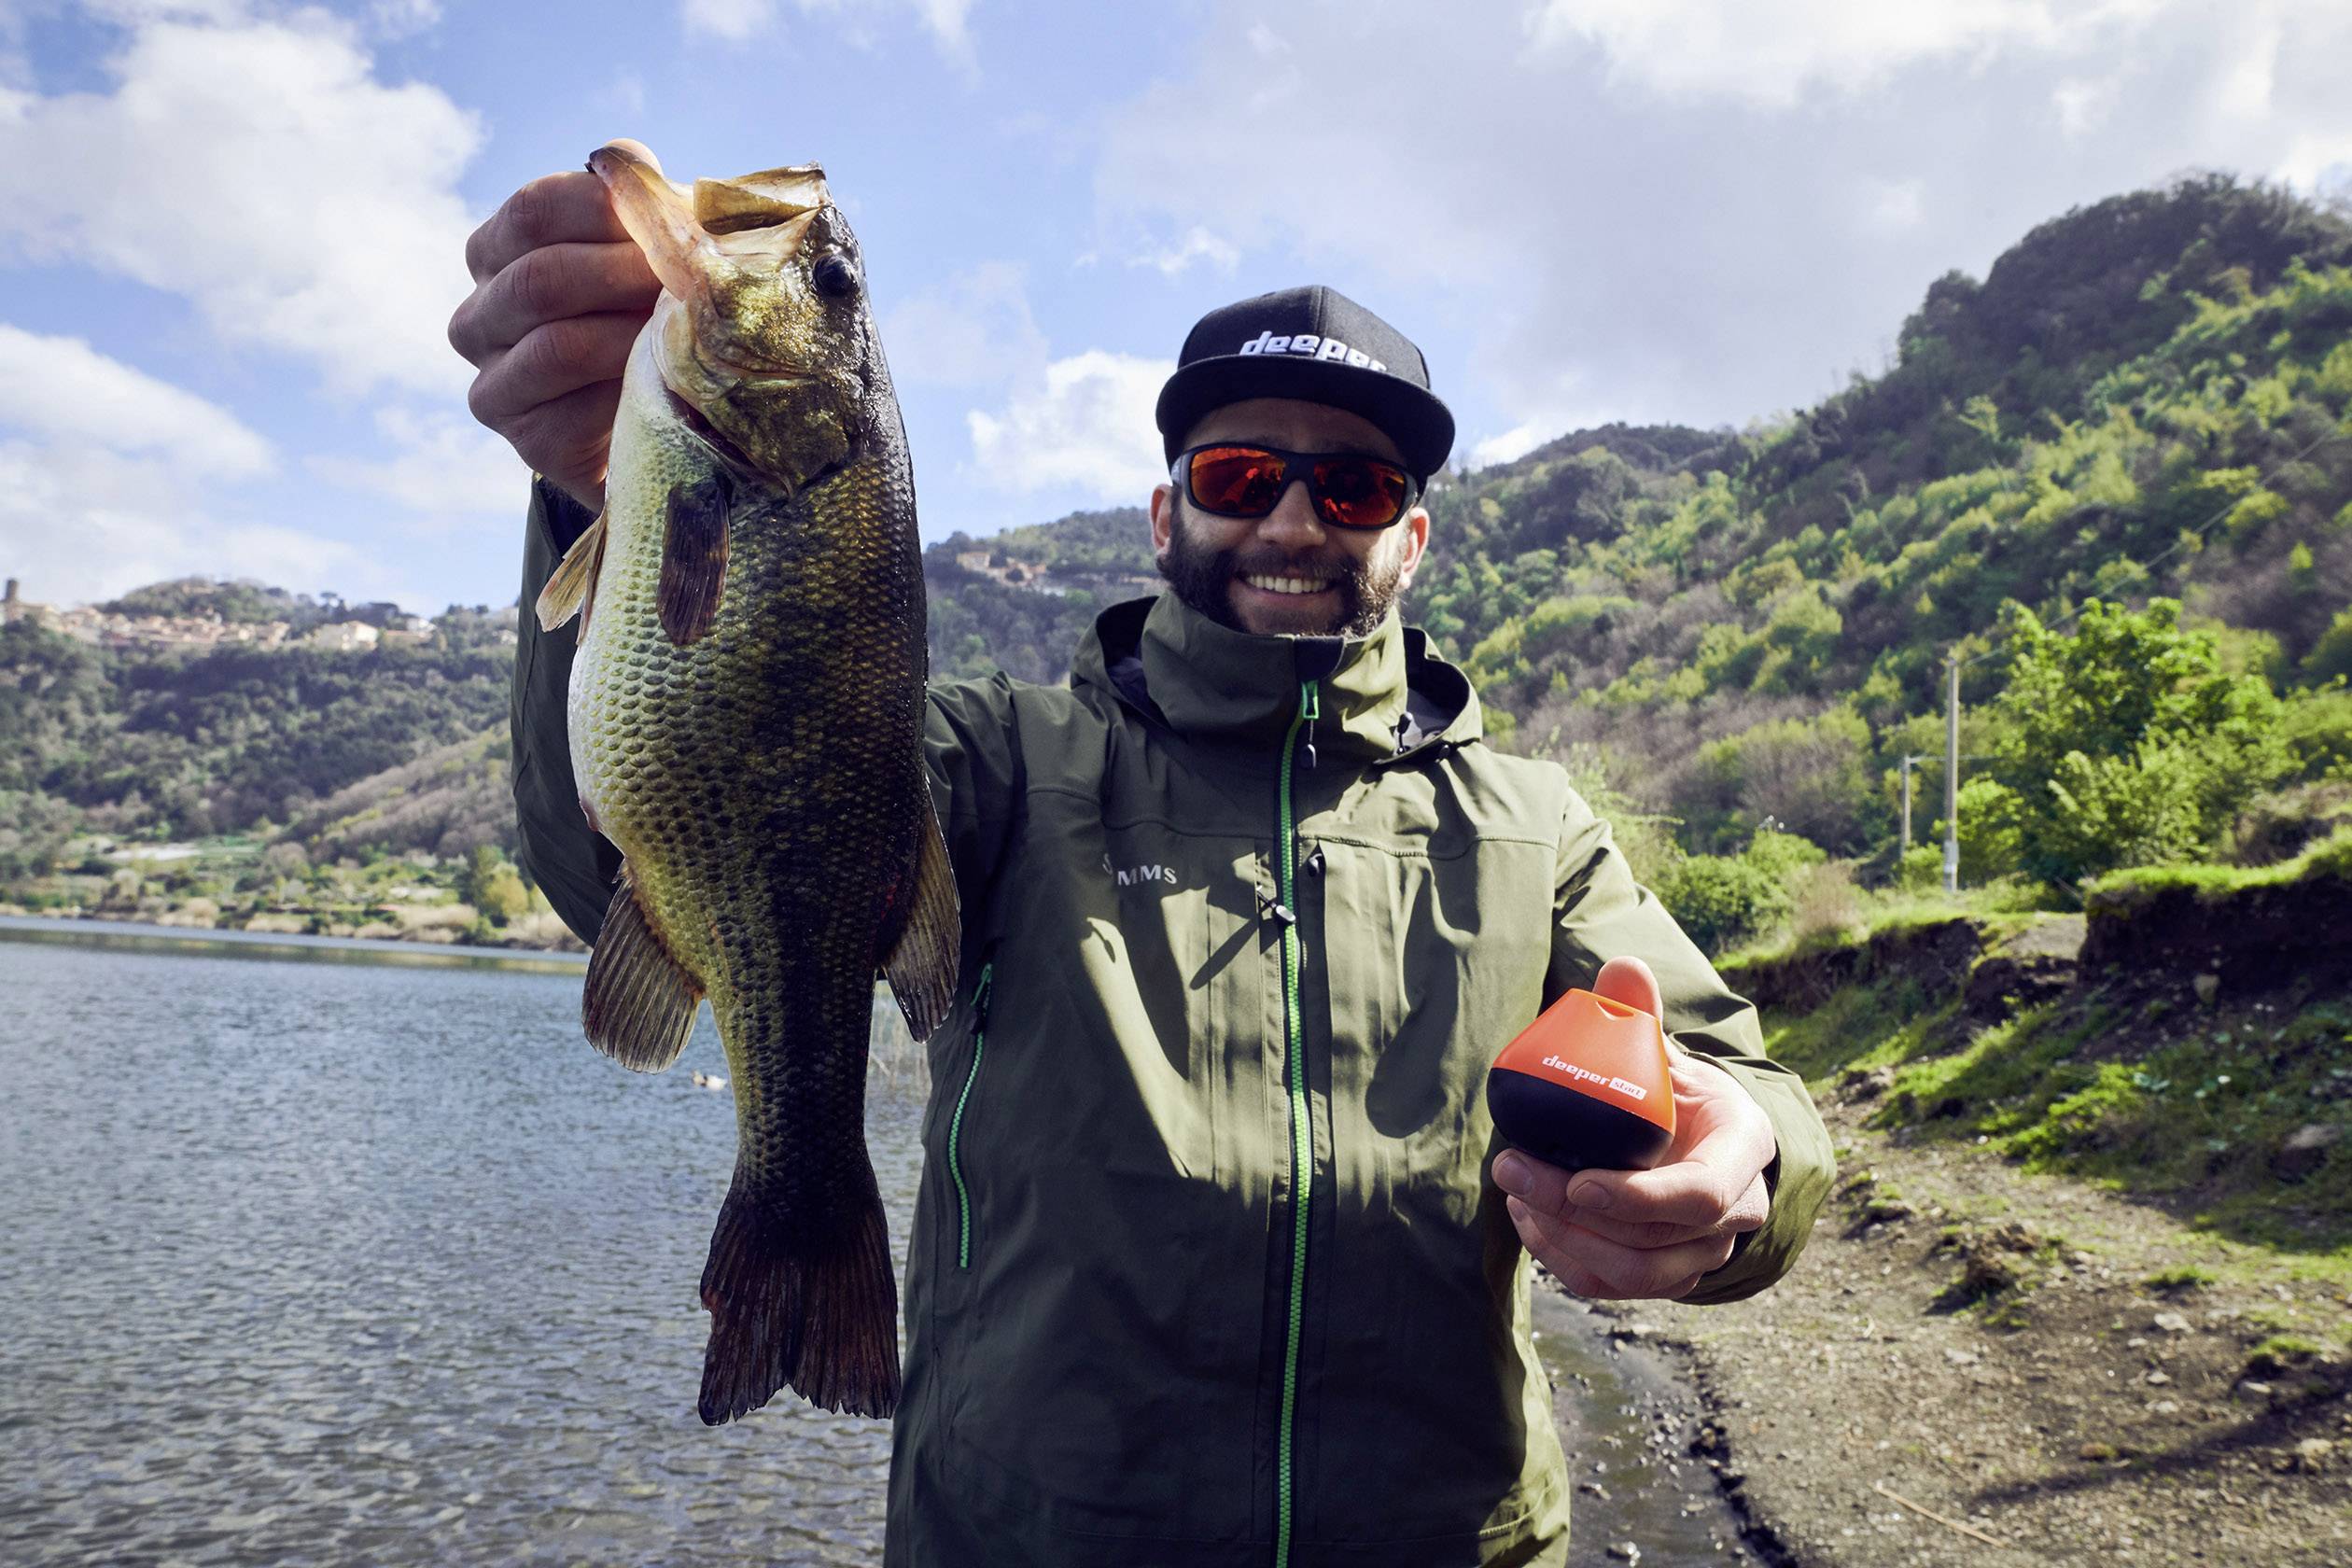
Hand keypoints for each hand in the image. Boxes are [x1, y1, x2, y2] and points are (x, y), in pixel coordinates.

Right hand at [449, 142, 662, 510]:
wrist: (660, 421)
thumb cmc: (649, 314)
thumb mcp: (646, 251)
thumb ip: (639, 205)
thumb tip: (634, 164)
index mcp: (496, 252)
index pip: (534, 209)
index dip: (604, 209)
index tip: (671, 219)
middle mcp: (477, 315)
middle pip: (539, 277)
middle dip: (623, 275)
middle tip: (690, 280)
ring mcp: (493, 382)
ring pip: (555, 347)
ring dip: (631, 336)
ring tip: (686, 331)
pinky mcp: (527, 440)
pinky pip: (575, 412)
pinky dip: (627, 393)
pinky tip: (666, 384)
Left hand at [1494, 956, 1774, 1299]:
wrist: (1704, 1143)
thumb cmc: (1682, 1093)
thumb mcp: (1669, 1051)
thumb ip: (1642, 1015)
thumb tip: (1623, 966)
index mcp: (1742, 1150)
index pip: (1701, 1194)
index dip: (1639, 1196)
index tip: (1577, 1179)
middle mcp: (1734, 1212)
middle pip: (1654, 1235)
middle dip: (1573, 1209)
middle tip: (1511, 1169)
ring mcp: (1704, 1251)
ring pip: (1634, 1272)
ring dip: (1564, 1238)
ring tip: (1516, 1191)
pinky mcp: (1669, 1275)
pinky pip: (1615, 1285)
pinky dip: (1565, 1261)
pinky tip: (1528, 1220)